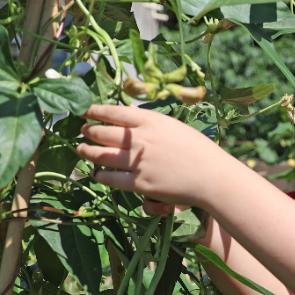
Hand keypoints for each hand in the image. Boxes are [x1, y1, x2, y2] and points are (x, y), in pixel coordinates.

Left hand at [77, 104, 224, 207]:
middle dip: (89, 131)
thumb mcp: (174, 127)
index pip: (113, 112)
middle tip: (82, 132)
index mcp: (151, 121)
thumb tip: (127, 111)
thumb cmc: (198, 150)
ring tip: (81, 150)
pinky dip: (100, 175)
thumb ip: (149, 121)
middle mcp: (141, 139)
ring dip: (88, 152)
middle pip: (103, 133)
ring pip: (101, 155)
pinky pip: (111, 179)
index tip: (84, 112)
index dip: (94, 111)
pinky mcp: (140, 184)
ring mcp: (138, 162)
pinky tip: (96, 174)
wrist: (213, 177)